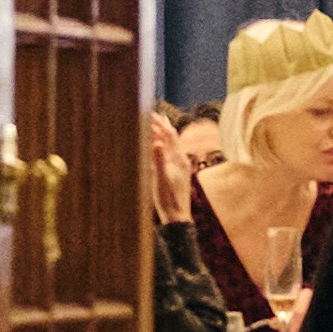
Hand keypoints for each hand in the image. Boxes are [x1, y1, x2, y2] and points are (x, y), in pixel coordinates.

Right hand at [140, 109, 187, 223]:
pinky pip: (170, 154)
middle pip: (173, 138)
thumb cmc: (168, 199)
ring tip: (155, 126)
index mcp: (178, 160)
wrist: (177, 216)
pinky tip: (158, 147)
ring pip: (171, 146)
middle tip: (153, 115)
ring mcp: (180, 167)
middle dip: (163, 126)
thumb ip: (159, 160)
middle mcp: (181, 161)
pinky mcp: (177, 173)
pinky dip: (163, 146)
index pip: (170, 136)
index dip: (161, 124)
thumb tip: (158, 141)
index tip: (151, 114)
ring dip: (163, 135)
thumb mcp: (160, 179)